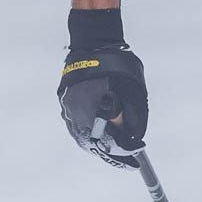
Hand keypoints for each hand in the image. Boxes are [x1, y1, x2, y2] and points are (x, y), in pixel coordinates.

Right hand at [58, 8, 147, 167]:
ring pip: (82, 137)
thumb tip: (133, 140)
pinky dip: (89, 134)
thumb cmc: (117, 64)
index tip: (136, 157)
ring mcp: (67, 108)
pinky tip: (100, 137)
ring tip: (115, 152)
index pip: (108, 142)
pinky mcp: (65, 102)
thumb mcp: (133, 90)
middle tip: (126, 160)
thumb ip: (134, 117)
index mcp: (92, 110)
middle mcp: (75, 113)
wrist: (93, 42)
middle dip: (110, 153)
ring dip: (98, 146)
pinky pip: (77, 126)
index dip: (123, 152)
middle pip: (92, 144)